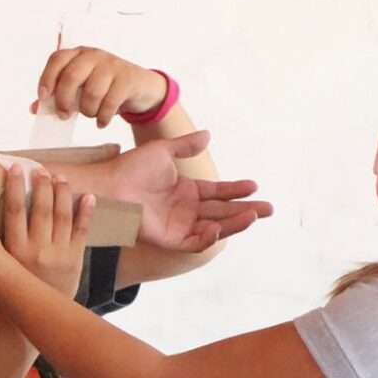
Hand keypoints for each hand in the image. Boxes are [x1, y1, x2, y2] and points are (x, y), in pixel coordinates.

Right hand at [0, 169, 93, 295]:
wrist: (38, 310)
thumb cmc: (16, 281)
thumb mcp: (3, 262)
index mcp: (15, 248)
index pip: (14, 211)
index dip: (15, 187)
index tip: (15, 168)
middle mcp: (37, 249)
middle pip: (41, 210)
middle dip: (42, 186)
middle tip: (41, 171)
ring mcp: (58, 254)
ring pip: (62, 216)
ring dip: (62, 193)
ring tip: (60, 178)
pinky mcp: (75, 258)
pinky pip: (82, 231)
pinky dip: (86, 213)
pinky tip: (89, 196)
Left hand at [33, 46, 168, 127]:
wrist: (140, 87)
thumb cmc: (104, 87)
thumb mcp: (80, 88)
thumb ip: (58, 95)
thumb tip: (35, 109)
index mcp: (78, 54)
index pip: (57, 59)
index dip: (47, 77)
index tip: (43, 97)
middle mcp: (94, 55)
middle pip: (71, 76)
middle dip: (64, 100)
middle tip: (63, 115)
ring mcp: (112, 65)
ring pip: (92, 92)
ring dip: (87, 111)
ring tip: (90, 115)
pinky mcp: (127, 79)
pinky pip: (110, 102)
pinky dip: (103, 117)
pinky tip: (102, 122)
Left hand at [93, 131, 272, 250]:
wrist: (109, 184)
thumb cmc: (130, 167)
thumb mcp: (162, 151)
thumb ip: (185, 146)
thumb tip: (208, 135)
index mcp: (185, 191)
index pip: (217, 192)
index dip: (236, 190)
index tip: (254, 185)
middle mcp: (185, 210)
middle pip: (222, 212)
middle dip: (246, 210)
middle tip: (268, 209)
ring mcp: (178, 225)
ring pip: (214, 228)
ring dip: (234, 224)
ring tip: (253, 215)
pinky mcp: (168, 239)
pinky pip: (193, 242)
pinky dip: (207, 238)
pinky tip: (219, 228)